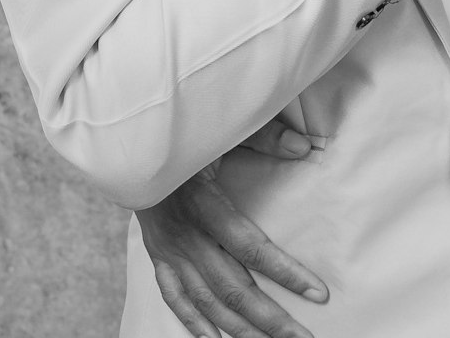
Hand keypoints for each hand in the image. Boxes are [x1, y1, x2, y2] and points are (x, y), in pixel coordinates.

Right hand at [137, 150, 328, 337]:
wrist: (132, 145)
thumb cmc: (183, 135)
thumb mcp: (222, 131)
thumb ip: (265, 136)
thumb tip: (305, 145)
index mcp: (204, 204)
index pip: (251, 248)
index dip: (286, 273)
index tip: (317, 293)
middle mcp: (186, 236)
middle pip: (233, 288)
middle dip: (271, 318)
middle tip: (303, 337)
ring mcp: (169, 251)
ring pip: (208, 302)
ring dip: (241, 329)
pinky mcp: (158, 256)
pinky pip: (176, 298)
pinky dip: (195, 324)